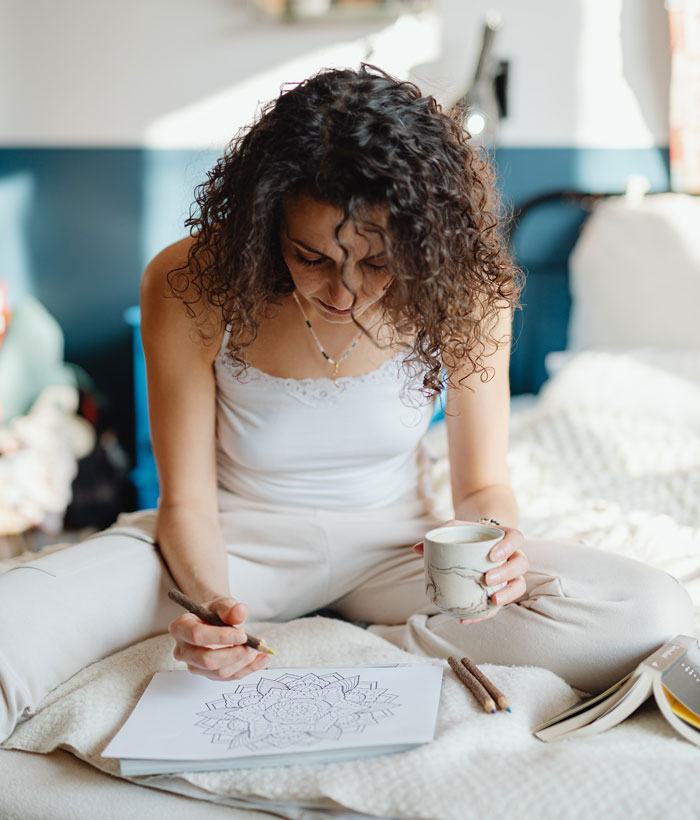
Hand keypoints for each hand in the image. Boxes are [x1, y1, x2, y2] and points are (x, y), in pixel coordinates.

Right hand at [169, 596, 268, 680]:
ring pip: (219, 672)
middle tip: (253, 646)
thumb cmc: (216, 612)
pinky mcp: (207, 674)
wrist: (216, 620)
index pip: (197, 636)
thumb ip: (230, 608)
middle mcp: (183, 650)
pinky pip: (228, 677)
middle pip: (207, 659)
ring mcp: (194, 665)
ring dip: (243, 662)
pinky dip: (247, 669)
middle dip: (234, 654)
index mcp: (181, 627)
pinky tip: (261, 659)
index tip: (243, 634)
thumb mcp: (223, 604)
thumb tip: (240, 611)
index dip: (221, 637)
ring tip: (258, 649)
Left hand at [412, 519, 527, 624]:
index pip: (516, 538)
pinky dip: (484, 614)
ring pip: (519, 585)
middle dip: (506, 573)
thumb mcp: (457, 528)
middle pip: (521, 564)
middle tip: (487, 579)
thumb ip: (441, 534)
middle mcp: (514, 556)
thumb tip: (416, 549)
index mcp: (506, 537)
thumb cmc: (468, 534)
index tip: (492, 555)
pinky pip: (499, 605)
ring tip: (493, 601)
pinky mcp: (502, 591)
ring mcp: (511, 575)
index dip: (508, 546)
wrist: (478, 541)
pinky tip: (466, 619)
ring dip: (508, 595)